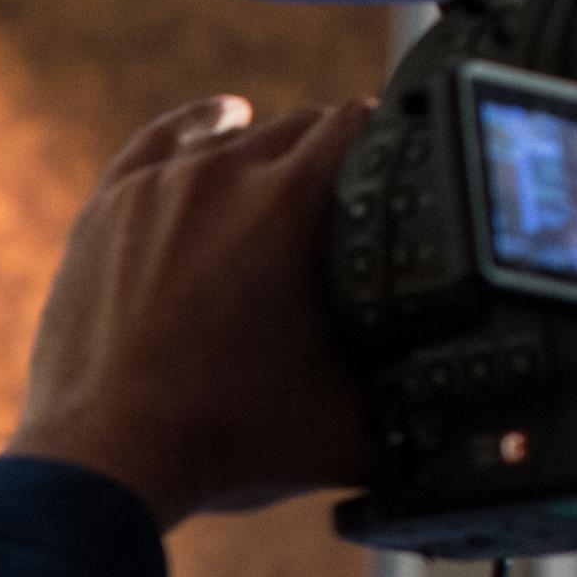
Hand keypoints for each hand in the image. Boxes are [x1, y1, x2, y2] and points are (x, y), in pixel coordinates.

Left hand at [7, 94, 375, 530]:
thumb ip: (415, 405)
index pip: (360, 127)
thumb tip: (470, 412)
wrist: (106, 457)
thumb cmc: (226, 443)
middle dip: (331, 154)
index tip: (402, 160)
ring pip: (232, 138)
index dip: (389, 139)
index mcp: (290, 205)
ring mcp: (156, 189)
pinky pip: (160, 140)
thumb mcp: (351, 427)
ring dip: (267, 149)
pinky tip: (221, 119)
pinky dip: (196, 126)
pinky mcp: (107, 209)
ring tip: (293, 170)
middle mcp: (221, 177)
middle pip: (298, 128)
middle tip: (349, 191)